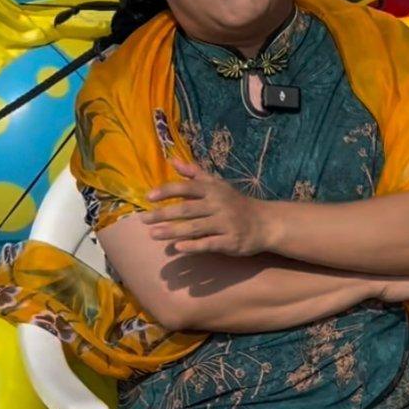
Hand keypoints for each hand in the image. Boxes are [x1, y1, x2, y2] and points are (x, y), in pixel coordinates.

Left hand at [141, 160, 269, 256]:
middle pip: (187, 209)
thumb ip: (194, 173)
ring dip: (172, 231)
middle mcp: (219, 205)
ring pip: (195, 227)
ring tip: (153, 234)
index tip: (148, 198)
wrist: (265, 223)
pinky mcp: (230, 241)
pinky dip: (193, 246)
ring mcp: (225, 224)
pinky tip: (178, 247)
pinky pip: (209, 243)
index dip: (167, 191)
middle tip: (144, 220)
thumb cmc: (236, 203)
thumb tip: (172, 160)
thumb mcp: (218, 185)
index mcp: (213, 190)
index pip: (187, 188)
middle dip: (164, 214)